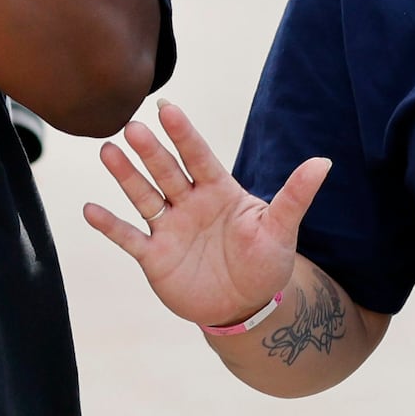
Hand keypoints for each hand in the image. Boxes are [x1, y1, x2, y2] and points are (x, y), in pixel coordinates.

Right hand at [82, 101, 328, 326]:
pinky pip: (129, 237)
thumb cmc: (266, 263)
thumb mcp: (282, 229)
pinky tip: (90, 208)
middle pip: (167, 171)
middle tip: (133, 127)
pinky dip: (110, 225)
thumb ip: (295, 195)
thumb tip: (324, 162)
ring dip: (125, 175)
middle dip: (151, 151)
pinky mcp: (155, 257)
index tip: (168, 109)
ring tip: (108, 151)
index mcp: (219, 191)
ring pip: (144, 196)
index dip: (184, 134)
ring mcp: (170, 228)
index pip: (199, 156)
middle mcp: (190, 203)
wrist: (246, 307)